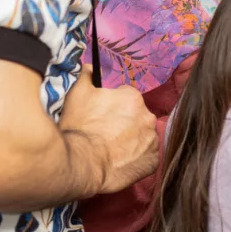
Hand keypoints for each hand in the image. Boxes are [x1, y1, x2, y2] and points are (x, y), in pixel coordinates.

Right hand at [60, 67, 159, 193]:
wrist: (83, 164)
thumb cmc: (80, 128)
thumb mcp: (77, 94)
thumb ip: (87, 75)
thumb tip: (90, 67)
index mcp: (133, 98)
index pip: (127, 97)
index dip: (114, 107)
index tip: (104, 117)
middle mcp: (148, 116)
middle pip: (138, 116)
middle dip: (126, 123)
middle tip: (108, 134)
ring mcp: (152, 140)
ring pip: (144, 136)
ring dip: (133, 140)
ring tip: (114, 150)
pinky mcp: (153, 161)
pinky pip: (148, 156)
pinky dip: (138, 158)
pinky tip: (122, 161)